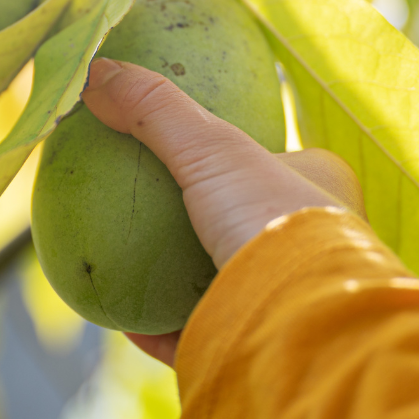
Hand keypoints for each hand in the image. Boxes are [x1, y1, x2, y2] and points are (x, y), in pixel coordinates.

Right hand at [81, 58, 364, 365]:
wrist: (304, 328)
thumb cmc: (273, 219)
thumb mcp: (211, 147)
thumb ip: (155, 109)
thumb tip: (95, 71)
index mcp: (324, 193)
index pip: (281, 162)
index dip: (237, 154)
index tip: (192, 153)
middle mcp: (316, 248)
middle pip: (249, 223)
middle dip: (205, 217)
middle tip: (154, 209)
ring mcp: (287, 302)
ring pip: (228, 282)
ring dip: (180, 275)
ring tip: (129, 262)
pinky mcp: (258, 348)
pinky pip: (202, 334)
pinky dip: (162, 327)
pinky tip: (124, 320)